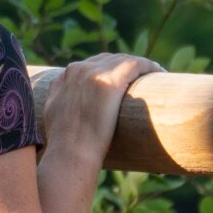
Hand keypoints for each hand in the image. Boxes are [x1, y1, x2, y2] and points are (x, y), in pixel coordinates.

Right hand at [40, 52, 160, 160]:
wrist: (70, 153)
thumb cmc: (64, 143)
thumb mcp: (52, 112)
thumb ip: (58, 98)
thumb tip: (70, 103)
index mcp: (67, 76)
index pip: (93, 65)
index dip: (110, 71)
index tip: (123, 82)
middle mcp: (80, 70)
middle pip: (109, 60)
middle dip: (125, 67)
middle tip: (141, 79)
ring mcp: (95, 73)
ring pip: (123, 60)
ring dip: (140, 66)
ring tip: (153, 77)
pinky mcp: (112, 81)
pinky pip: (136, 64)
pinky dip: (149, 66)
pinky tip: (160, 73)